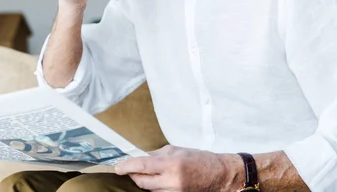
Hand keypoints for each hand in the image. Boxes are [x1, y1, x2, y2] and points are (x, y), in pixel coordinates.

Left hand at [115, 145, 240, 191]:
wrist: (219, 174)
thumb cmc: (199, 159)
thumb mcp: (176, 150)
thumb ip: (156, 154)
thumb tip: (141, 157)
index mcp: (171, 164)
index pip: (142, 166)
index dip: (127, 166)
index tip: (117, 168)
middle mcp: (172, 180)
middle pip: (142, 181)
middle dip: (133, 175)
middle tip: (130, 169)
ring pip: (150, 190)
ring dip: (145, 182)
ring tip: (147, 174)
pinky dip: (155, 188)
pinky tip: (157, 181)